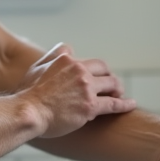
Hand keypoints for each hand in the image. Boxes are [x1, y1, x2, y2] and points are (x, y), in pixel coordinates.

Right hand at [20, 44, 136, 137]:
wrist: (28, 112)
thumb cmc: (28, 94)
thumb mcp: (37, 67)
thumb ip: (53, 55)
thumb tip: (68, 49)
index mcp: (67, 60)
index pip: (86, 60)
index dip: (93, 69)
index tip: (95, 77)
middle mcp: (79, 70)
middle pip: (103, 68)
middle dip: (108, 76)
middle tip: (110, 85)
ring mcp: (86, 88)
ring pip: (112, 84)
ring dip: (117, 88)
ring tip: (119, 94)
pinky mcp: (91, 106)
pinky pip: (114, 104)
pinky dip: (125, 104)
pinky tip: (131, 104)